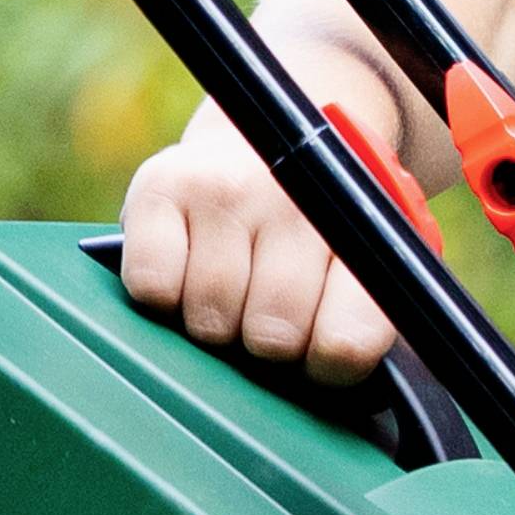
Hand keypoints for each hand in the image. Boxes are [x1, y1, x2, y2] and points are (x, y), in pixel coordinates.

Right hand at [119, 92, 402, 380]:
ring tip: (229, 287)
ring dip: (214, 321)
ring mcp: (226, 189)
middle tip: (268, 309)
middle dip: (266, 343)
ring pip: (209, 318)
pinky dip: (161, 294)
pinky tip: (184, 268)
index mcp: (361, 229)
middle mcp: (296, 201)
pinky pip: (151, 286)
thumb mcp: (363, 262)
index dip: (327, 367)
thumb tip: (331, 380)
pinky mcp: (162, 183)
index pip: (345, 341)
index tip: (319, 352)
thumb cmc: (314, 229)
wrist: (270, 134)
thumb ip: (360, 322)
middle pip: (270, 336)